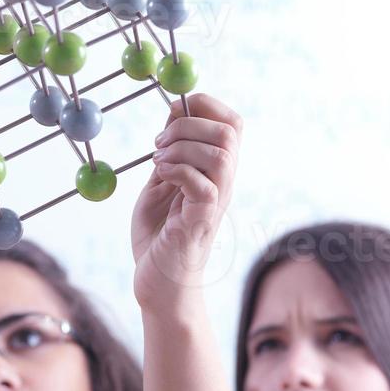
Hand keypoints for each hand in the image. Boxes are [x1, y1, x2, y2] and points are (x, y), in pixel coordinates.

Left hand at [131, 94, 241, 310]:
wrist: (157, 285)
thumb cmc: (159, 238)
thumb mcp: (160, 184)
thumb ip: (171, 153)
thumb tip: (174, 113)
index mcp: (215, 172)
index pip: (232, 123)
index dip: (205, 105)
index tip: (172, 110)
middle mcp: (222, 185)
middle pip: (230, 132)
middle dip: (189, 124)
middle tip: (159, 142)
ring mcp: (214, 204)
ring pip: (221, 155)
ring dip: (182, 148)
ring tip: (157, 160)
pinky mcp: (199, 223)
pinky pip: (203, 186)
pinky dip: (177, 170)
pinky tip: (159, 176)